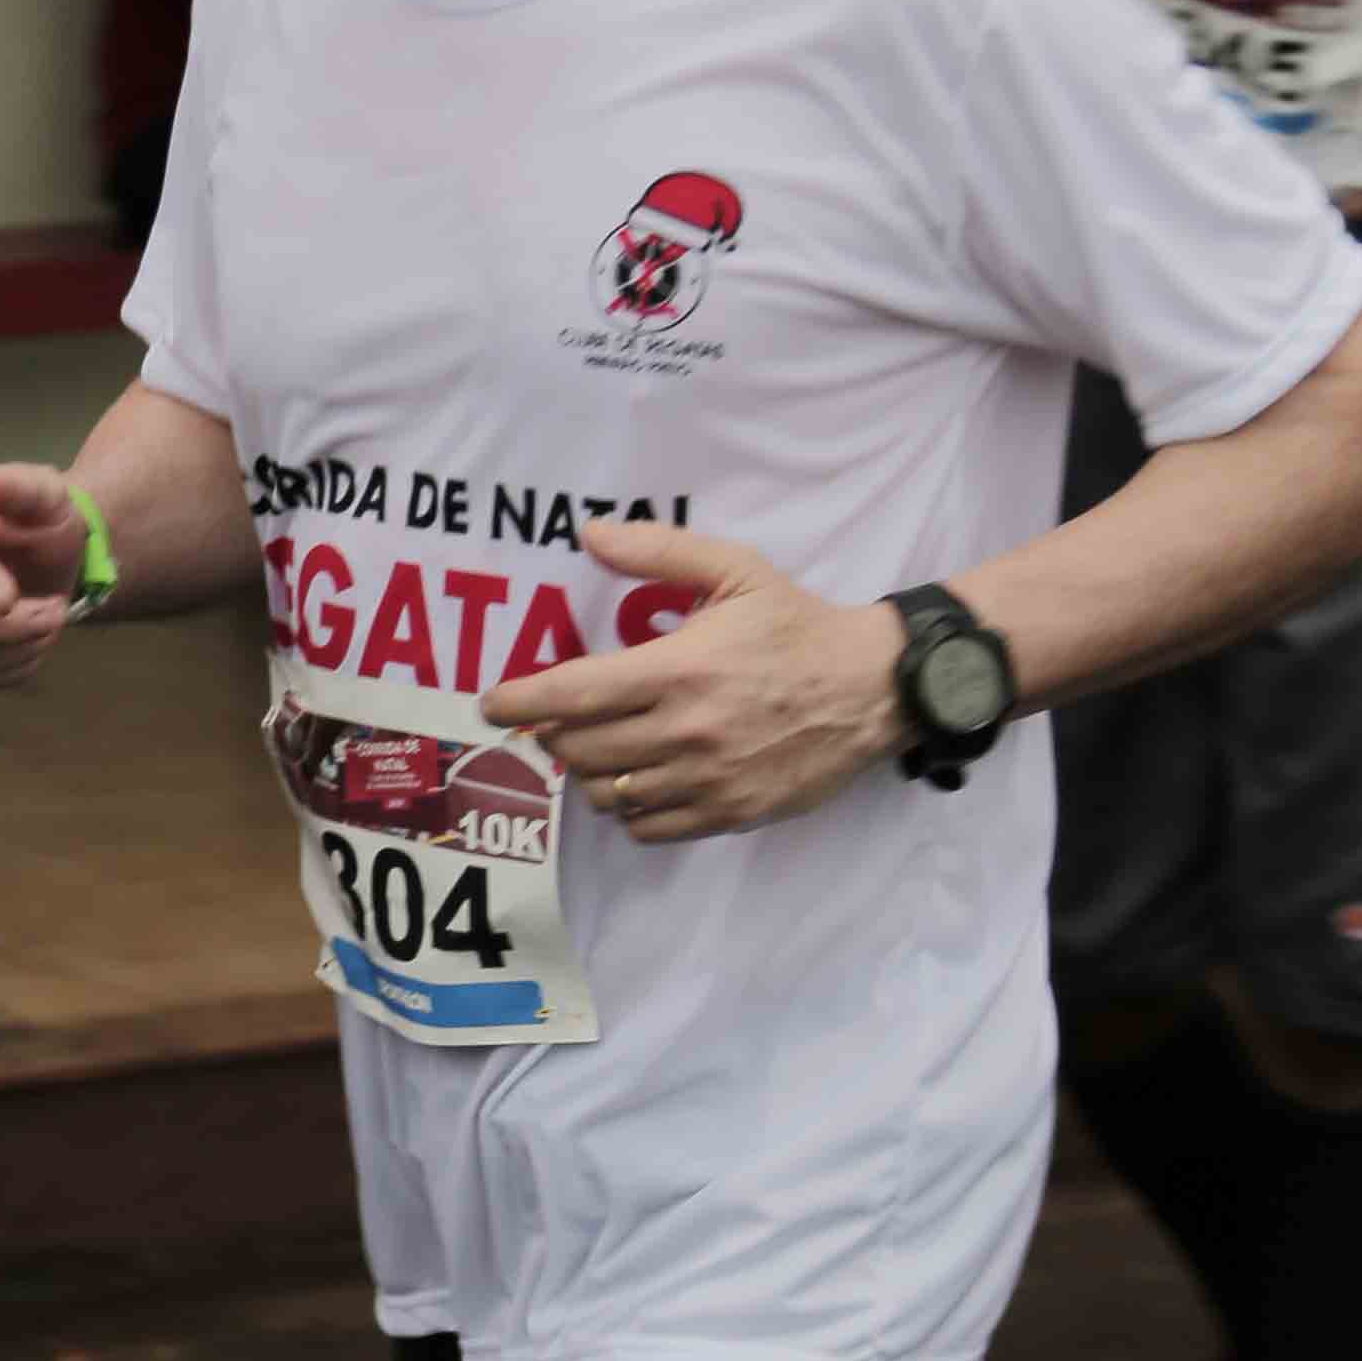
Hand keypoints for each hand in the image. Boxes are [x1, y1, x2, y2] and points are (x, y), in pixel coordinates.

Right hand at [0, 464, 90, 688]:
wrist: (38, 559)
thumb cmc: (40, 523)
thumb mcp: (48, 498)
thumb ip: (25, 488)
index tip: (10, 599)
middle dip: (3, 625)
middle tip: (55, 614)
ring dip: (12, 650)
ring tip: (48, 626)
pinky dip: (4, 670)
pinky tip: (28, 645)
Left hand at [481, 516, 903, 839]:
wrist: (871, 688)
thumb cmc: (796, 625)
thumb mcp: (734, 570)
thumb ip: (658, 552)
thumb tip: (589, 534)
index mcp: (679, 669)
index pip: (573, 694)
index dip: (520, 700)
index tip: (490, 703)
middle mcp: (686, 730)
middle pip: (579, 748)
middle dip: (551, 733)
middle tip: (555, 717)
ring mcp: (706, 779)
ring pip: (607, 792)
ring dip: (587, 771)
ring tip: (598, 746)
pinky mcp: (727, 813)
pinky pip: (647, 826)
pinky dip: (628, 808)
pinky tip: (637, 779)